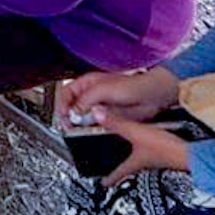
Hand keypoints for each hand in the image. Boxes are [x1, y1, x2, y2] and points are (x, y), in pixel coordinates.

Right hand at [57, 67, 179, 127]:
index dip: (62, 103)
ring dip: (78, 124)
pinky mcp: (108, 117)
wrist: (152, 96)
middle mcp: (92, 95)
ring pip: (82, 117)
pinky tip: (90, 131)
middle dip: (68, 116)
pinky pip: (94, 124)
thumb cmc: (132, 85)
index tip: (64, 115)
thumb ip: (86, 99)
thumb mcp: (103, 90)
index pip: (66, 93)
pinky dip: (90, 129)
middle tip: (69, 125)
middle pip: (72, 106)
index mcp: (88, 83)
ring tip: (77, 129)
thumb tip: (74, 111)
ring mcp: (100, 106)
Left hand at [93, 110, 192, 186]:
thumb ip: (117, 123)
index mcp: (135, 162)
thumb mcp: (137, 133)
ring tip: (132, 154)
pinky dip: (148, 147)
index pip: (119, 173)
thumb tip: (97, 114)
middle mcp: (146, 163)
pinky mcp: (166, 153)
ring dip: (136, 156)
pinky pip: (153, 151)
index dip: (110, 179)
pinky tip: (151, 141)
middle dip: (123, 169)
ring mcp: (157, 159)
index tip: (103, 184)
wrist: (192, 154)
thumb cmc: (165, 148)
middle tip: (115, 172)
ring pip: (142, 160)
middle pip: (131, 168)